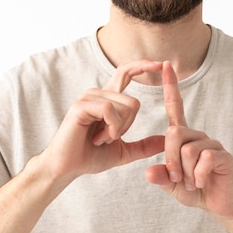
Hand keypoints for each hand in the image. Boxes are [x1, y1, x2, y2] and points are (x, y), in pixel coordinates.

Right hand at [41, 60, 164, 181]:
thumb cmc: (90, 157)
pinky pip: (109, 110)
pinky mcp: (81, 106)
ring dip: (117, 130)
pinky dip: (111, 129)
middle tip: (110, 138)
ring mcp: (88, 98)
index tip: (160, 63)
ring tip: (99, 139)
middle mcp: (98, 94)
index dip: (142, 66)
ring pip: (124, 107)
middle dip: (129, 127)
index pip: (126, 73)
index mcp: (107, 100)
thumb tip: (165, 141)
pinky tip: (98, 139)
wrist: (67, 168)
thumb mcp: (123, 152)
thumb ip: (144, 146)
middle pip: (133, 102)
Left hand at [146, 61, 232, 216]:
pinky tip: (203, 182)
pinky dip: (198, 177)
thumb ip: (161, 177)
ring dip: (185, 172)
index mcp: (184, 137)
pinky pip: (203, 161)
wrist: (219, 204)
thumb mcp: (172, 184)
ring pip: (187, 150)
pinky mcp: (223, 155)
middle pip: (173, 134)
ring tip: (192, 182)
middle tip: (177, 178)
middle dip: (170, 159)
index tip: (165, 65)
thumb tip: (148, 172)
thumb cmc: (195, 189)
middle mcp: (198, 135)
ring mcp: (212, 144)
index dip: (171, 87)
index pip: (175, 107)